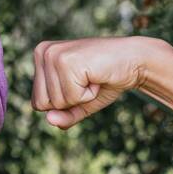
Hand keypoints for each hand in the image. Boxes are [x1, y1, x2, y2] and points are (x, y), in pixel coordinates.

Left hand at [31, 36, 166, 128]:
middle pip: (43, 104)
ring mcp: (53, 55)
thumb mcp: (80, 103)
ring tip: (92, 77)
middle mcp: (43, 52)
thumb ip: (63, 115)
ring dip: (80, 96)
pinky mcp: (66, 61)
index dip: (64, 102)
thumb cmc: (105, 80)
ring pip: (57, 102)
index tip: (80, 83)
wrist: (134, 61)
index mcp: (40, 57)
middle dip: (70, 101)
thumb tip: (49, 121)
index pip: (38, 103)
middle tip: (87, 80)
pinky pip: (71, 98)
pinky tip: (96, 76)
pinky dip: (88, 94)